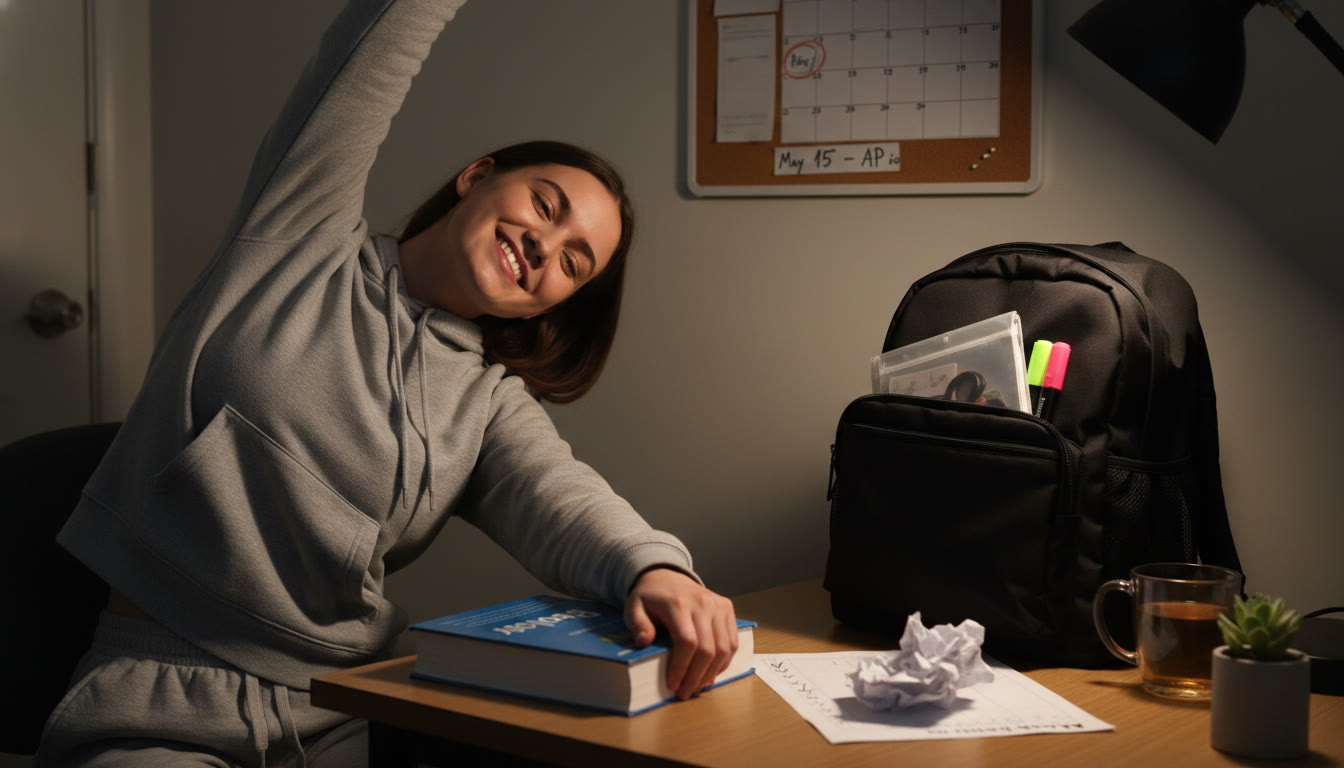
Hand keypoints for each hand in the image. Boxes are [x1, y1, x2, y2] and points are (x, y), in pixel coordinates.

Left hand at [624, 568, 738, 699]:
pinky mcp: (727, 608)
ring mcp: (718, 605)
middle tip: (686, 692)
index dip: (682, 668)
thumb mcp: (633, 608)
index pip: (687, 642)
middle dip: (697, 676)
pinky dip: (724, 661)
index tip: (673, 685)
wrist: (666, 576)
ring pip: (723, 647)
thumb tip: (644, 642)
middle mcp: (702, 603)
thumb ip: (638, 624)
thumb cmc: (650, 598)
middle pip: (708, 648)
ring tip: (698, 686)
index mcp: (678, 604)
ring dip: (712, 672)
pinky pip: (732, 641)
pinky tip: (711, 673)